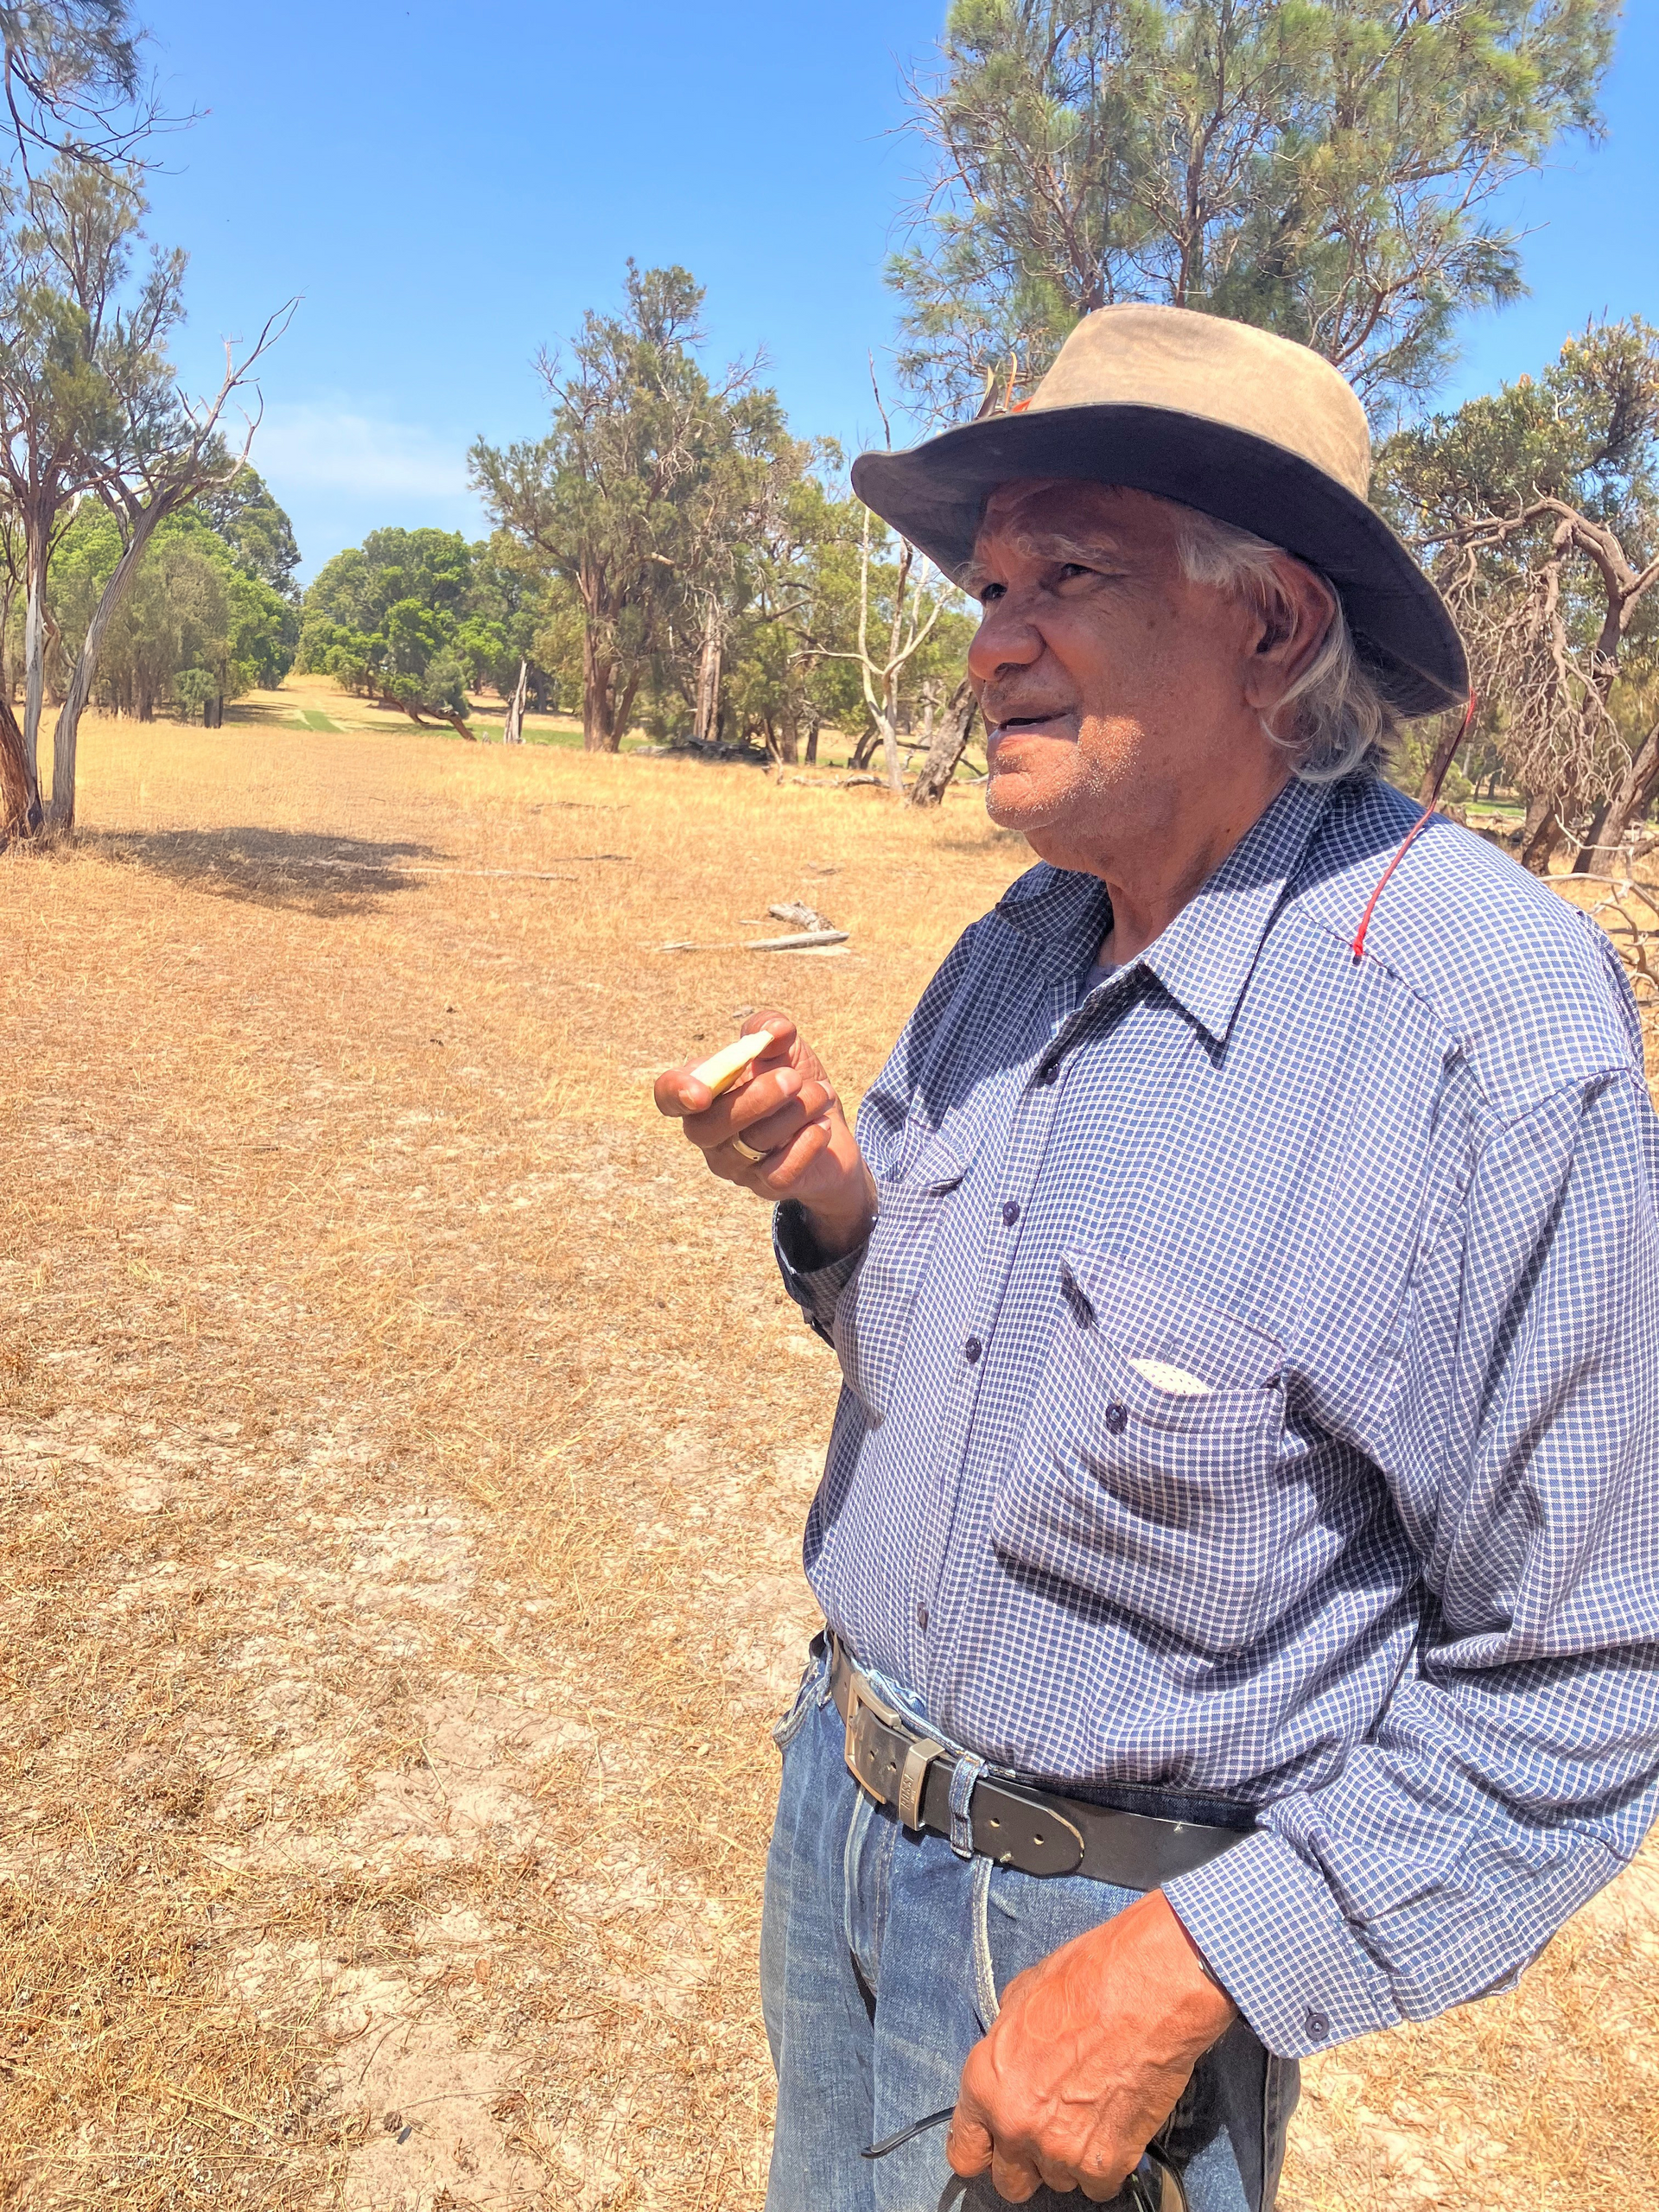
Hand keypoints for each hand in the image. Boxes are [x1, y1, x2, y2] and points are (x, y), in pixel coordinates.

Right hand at [654, 1011, 876, 1258]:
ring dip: (794, 1113)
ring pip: (752, 1144)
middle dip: (754, 1100)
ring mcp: (736, 1165)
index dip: (676, 1094)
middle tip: (793, 1079)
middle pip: (709, 1127)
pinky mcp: (768, 1186)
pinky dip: (806, 1144)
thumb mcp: (785, 1048)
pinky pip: (779, 1172)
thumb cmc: (794, 1083)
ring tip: (821, 1093)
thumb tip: (775, 1030)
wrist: (832, 1127)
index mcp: (703, 1093)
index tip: (700, 1092)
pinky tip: (823, 1126)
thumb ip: (772, 1030)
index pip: (668, 1096)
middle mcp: (710, 1134)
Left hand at [948, 1892, 1236, 2203]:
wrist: (1145, 1989)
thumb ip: (1004, 2047)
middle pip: (1009, 2183)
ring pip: (1057, 2182)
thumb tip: (1008, 2061)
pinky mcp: (1106, 2163)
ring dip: (1068, 2157)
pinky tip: (1114, 2125)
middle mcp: (1015, 2125)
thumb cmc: (1085, 1980)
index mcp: (984, 2084)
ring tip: (1090, 2113)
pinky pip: (1097, 2185)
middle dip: (1026, 2161)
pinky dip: (1105, 2164)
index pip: (964, 2154)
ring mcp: (1060, 2150)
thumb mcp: (1019, 1999)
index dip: (983, 2148)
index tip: (998, 2142)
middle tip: (1049, 2128)